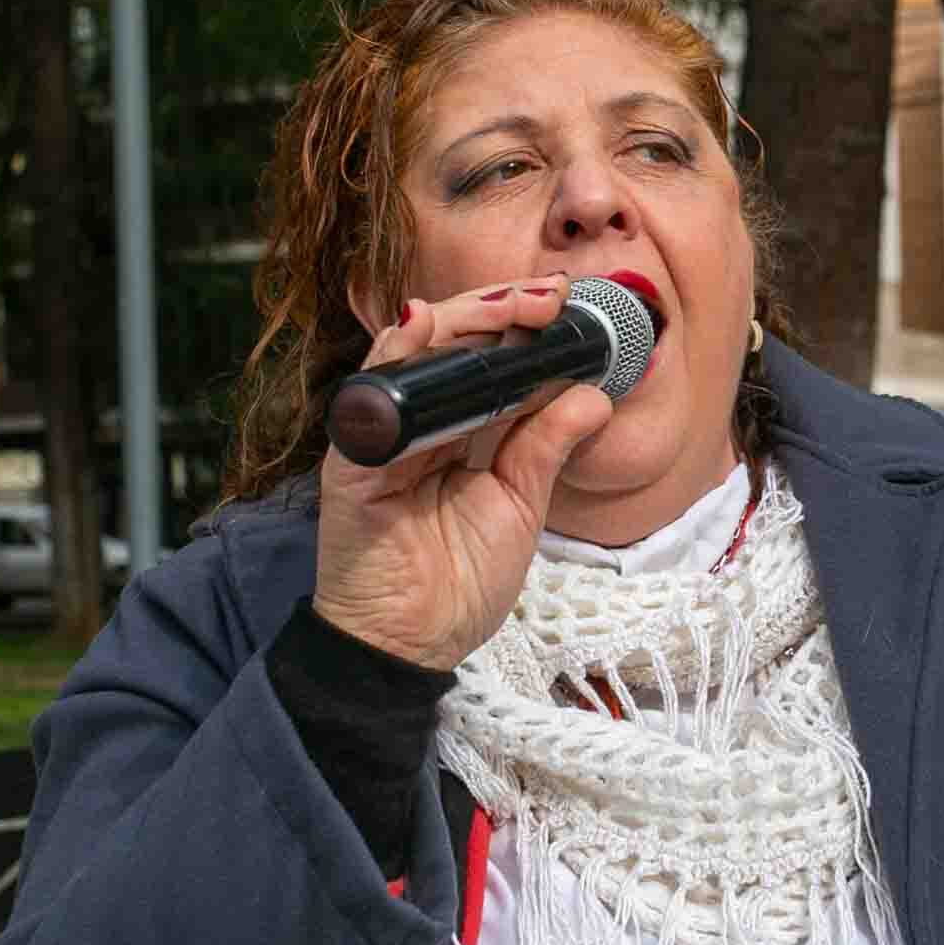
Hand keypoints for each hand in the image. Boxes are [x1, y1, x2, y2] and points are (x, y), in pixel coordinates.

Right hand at [313, 276, 615, 670]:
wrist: (413, 646)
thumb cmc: (459, 583)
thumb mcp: (519, 504)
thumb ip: (546, 445)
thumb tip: (592, 395)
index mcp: (458, 432)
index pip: (487, 361)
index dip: (523, 328)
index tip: (568, 306)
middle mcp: (418, 424)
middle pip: (450, 343)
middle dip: (500, 311)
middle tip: (548, 298)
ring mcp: (381, 437)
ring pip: (413, 353)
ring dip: (461, 320)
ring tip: (510, 306)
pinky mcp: (351, 461)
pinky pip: (369, 397)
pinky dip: (395, 357)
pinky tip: (423, 328)